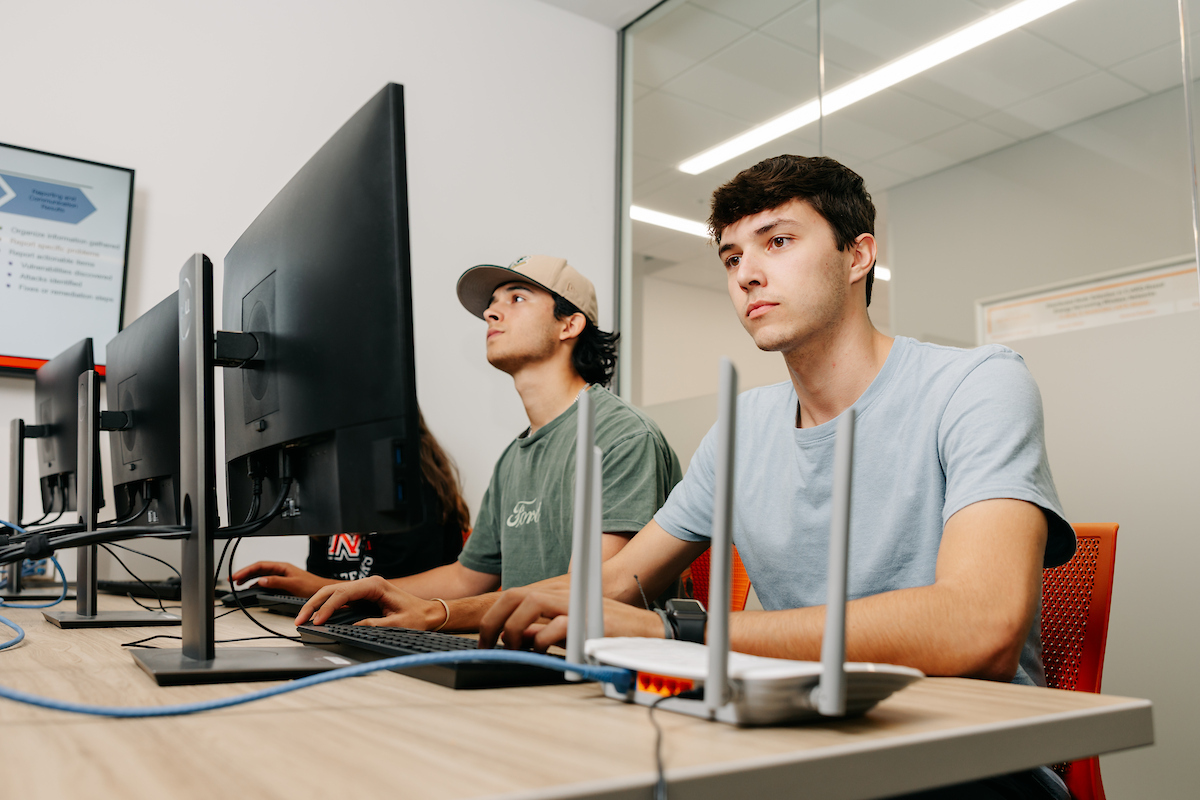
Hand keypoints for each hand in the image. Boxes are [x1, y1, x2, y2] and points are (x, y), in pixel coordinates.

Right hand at [229, 561, 334, 597]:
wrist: (323, 592)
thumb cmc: (312, 586)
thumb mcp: (293, 584)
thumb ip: (277, 582)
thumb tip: (261, 580)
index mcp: (282, 567)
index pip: (260, 566)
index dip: (246, 571)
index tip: (236, 576)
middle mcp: (280, 570)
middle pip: (258, 569)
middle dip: (244, 573)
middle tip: (231, 580)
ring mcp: (281, 576)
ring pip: (261, 575)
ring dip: (249, 578)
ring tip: (238, 583)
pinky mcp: (282, 584)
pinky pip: (266, 582)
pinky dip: (256, 584)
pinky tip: (251, 588)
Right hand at [296, 575, 446, 629]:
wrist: (429, 613)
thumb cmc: (417, 616)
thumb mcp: (397, 624)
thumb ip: (375, 624)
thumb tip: (354, 626)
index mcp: (375, 585)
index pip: (344, 593)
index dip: (328, 607)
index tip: (318, 620)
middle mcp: (368, 583)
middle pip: (334, 589)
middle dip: (314, 604)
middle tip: (301, 619)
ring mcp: (365, 588)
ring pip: (334, 592)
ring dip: (317, 604)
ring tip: (303, 619)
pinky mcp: (364, 596)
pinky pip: (340, 598)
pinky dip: (326, 606)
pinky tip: (317, 616)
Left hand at [477, 583, 664, 651]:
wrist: (643, 632)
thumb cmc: (606, 631)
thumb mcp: (566, 631)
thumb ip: (541, 630)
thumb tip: (517, 638)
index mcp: (554, 593)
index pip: (512, 595)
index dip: (492, 617)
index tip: (484, 640)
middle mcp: (561, 592)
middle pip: (514, 594)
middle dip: (493, 621)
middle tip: (487, 646)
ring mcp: (574, 602)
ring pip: (530, 603)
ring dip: (514, 629)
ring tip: (515, 650)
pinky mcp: (587, 618)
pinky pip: (556, 625)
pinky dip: (543, 640)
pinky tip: (543, 653)